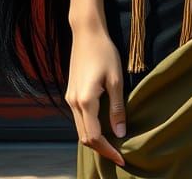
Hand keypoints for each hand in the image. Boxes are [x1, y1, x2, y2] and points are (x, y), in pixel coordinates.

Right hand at [66, 24, 126, 166]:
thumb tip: (120, 133)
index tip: (122, 158)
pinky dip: (90, 128)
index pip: (94, 137)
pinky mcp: (71, 92)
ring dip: (95, 139)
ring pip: (80, 129)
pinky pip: (79, 118)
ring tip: (113, 143)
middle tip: (119, 154)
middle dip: (101, 149)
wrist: (86, 33)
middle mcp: (73, 103)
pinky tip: (102, 126)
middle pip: (84, 137)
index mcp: (85, 101)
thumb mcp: (115, 79)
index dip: (108, 150)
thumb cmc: (104, 52)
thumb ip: (117, 108)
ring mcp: (70, 98)